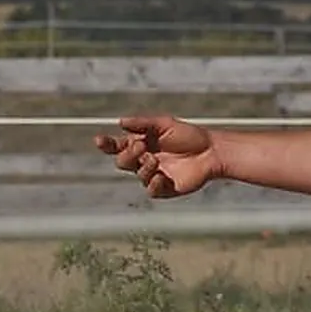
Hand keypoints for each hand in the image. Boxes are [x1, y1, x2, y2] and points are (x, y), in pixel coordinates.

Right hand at [93, 115, 221, 198]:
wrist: (211, 151)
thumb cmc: (189, 135)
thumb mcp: (165, 124)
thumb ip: (142, 123)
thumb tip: (120, 121)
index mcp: (142, 144)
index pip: (118, 146)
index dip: (106, 144)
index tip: (99, 140)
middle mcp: (145, 160)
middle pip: (122, 162)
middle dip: (128, 155)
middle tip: (141, 147)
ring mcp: (153, 175)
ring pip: (137, 175)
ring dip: (143, 167)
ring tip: (155, 161)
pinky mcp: (164, 188)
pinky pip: (151, 190)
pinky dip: (153, 183)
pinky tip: (161, 176)